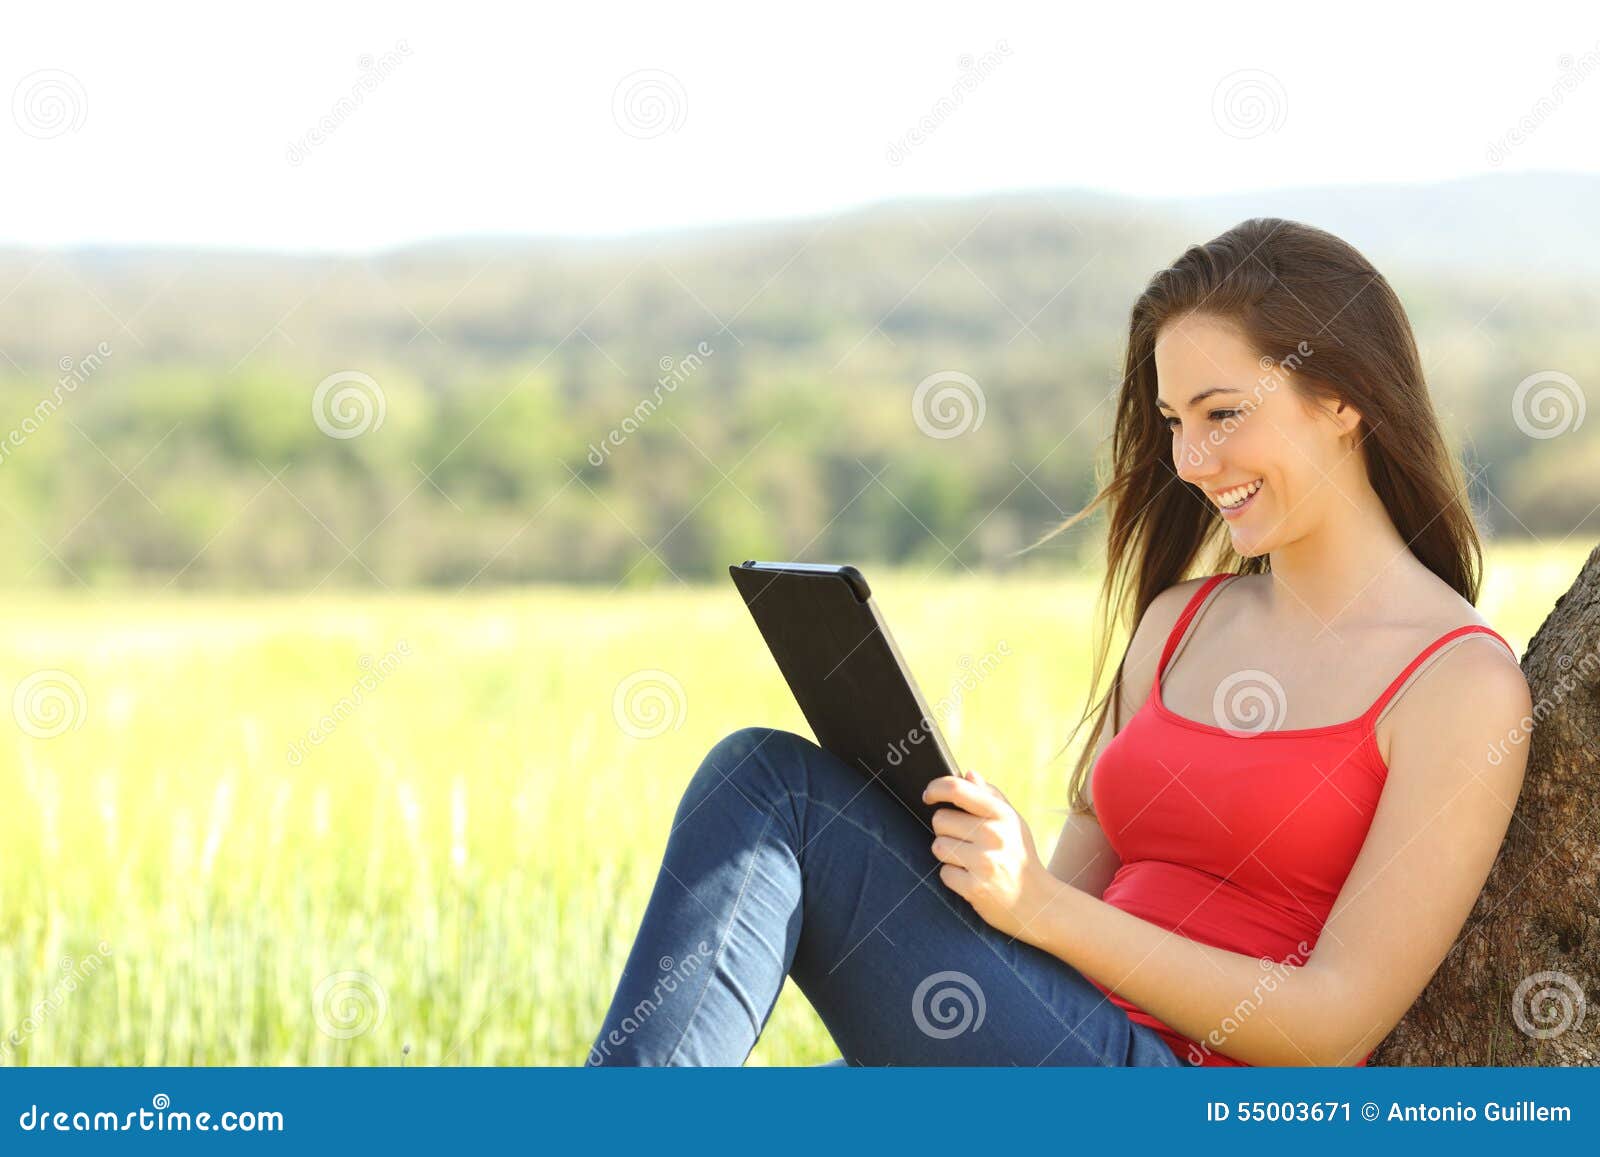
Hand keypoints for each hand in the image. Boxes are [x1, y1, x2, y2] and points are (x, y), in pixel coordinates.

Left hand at [923, 769, 1057, 941]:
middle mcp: (993, 835)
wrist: (1039, 903)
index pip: (957, 789)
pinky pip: (945, 873)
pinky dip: (954, 877)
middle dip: (945, 830)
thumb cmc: (1020, 857)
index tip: (928, 796)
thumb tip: (968, 773)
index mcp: (1001, 814)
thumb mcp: (1013, 823)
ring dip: (948, 854)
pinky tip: (972, 879)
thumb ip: (990, 796)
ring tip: (969, 861)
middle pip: (940, 820)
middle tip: (964, 841)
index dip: (935, 788)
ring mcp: (984, 862)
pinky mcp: (975, 888)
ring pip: (938, 846)